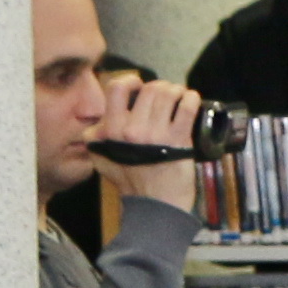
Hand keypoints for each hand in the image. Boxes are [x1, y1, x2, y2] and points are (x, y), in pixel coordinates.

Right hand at [78, 71, 209, 213]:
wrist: (154, 206)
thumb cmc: (130, 182)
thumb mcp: (101, 159)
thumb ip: (96, 138)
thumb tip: (98, 121)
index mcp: (112, 130)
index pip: (116, 88)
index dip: (130, 80)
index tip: (138, 86)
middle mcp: (132, 129)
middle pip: (150, 88)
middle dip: (161, 86)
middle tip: (166, 94)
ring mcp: (156, 134)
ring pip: (168, 93)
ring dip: (177, 90)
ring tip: (179, 96)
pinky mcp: (178, 140)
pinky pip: (187, 107)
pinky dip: (191, 99)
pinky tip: (191, 100)